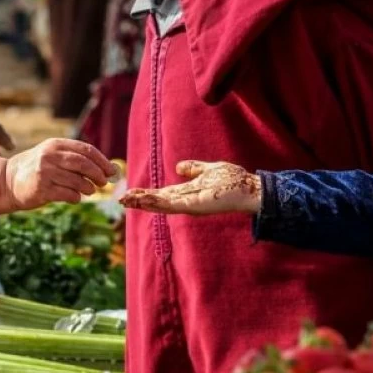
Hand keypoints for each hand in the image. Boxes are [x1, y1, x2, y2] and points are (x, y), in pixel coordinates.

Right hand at [0, 139, 118, 217]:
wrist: (9, 181)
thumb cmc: (37, 169)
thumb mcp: (52, 156)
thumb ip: (75, 159)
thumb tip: (107, 170)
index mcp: (54, 145)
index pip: (86, 149)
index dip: (102, 161)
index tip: (111, 170)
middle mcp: (49, 156)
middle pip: (83, 164)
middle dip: (98, 174)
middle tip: (104, 182)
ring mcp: (44, 172)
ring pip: (77, 181)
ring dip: (88, 188)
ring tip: (89, 190)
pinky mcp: (41, 189)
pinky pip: (68, 194)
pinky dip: (76, 197)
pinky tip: (75, 197)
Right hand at [120, 161, 262, 214]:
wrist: (251, 190)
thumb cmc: (234, 181)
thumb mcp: (209, 169)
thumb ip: (194, 168)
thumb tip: (179, 166)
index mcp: (187, 192)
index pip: (161, 194)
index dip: (145, 194)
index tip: (129, 193)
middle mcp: (185, 201)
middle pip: (157, 201)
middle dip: (139, 200)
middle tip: (120, 200)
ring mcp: (189, 204)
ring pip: (161, 204)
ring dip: (143, 202)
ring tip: (127, 201)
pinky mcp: (194, 206)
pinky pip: (172, 204)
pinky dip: (157, 203)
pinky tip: (146, 200)